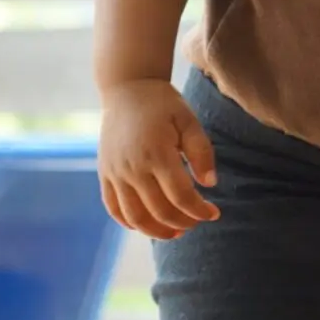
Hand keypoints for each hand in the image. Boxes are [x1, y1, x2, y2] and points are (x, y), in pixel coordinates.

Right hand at [99, 79, 218, 239]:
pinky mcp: (105, 174)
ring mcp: (115, 173)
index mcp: (157, 153)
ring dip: (158, 231)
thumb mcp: (189, 120)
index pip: (181, 196)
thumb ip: (202, 152)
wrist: (126, 88)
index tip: (214, 213)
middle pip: (160, 211)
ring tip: (177, 231)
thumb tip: (209, 184)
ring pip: (135, 218)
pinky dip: (131, 224)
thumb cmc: (163, 104)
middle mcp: (132, 167)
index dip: (200, 211)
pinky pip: (114, 209)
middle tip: (198, 220)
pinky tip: (150, 225)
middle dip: (184, 222)